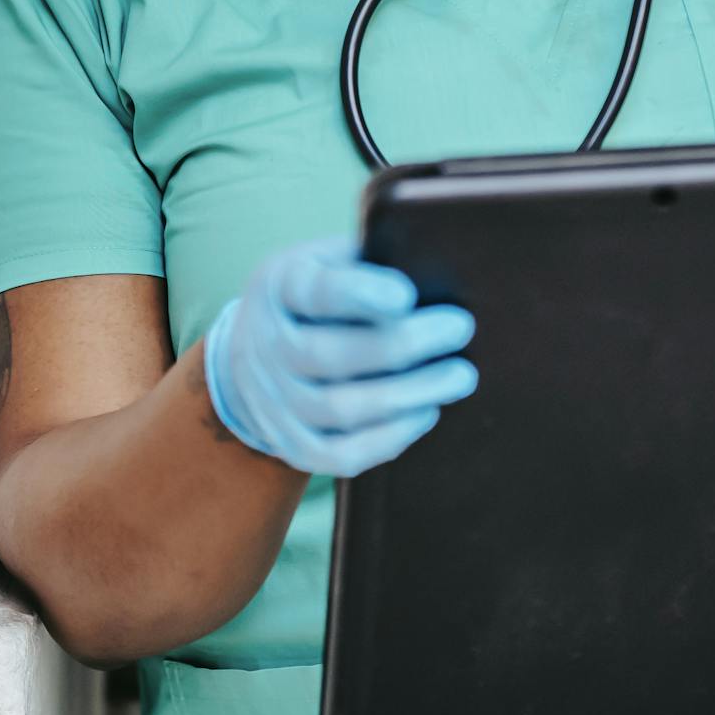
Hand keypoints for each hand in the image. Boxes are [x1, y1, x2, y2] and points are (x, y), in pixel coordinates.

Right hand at [202, 234, 478, 476]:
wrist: (255, 353)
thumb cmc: (316, 297)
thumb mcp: (326, 260)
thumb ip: (367, 259)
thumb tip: (436, 264)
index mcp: (280, 288)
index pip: (314, 292)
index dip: (359, 294)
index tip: (406, 294)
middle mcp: (268, 346)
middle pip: (334, 355)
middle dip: (405, 345)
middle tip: (460, 328)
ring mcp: (275, 400)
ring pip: (342, 409)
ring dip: (409, 394)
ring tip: (460, 376)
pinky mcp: (291, 443)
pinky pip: (339, 455)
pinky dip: (387, 439)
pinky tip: (425, 413)